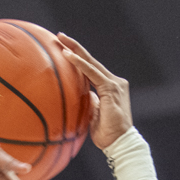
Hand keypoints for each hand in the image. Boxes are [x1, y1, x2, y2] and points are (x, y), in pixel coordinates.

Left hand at [56, 33, 132, 148]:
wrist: (119, 144)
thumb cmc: (107, 134)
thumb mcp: (94, 115)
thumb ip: (91, 102)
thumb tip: (84, 95)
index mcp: (109, 87)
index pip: (91, 69)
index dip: (78, 57)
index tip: (64, 48)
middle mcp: (114, 82)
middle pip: (91, 61)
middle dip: (75, 47)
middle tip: (60, 36)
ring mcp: (114, 84)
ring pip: (91, 63)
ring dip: (75, 50)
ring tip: (61, 40)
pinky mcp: (111, 89)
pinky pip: (92, 73)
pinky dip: (79, 64)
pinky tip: (68, 56)